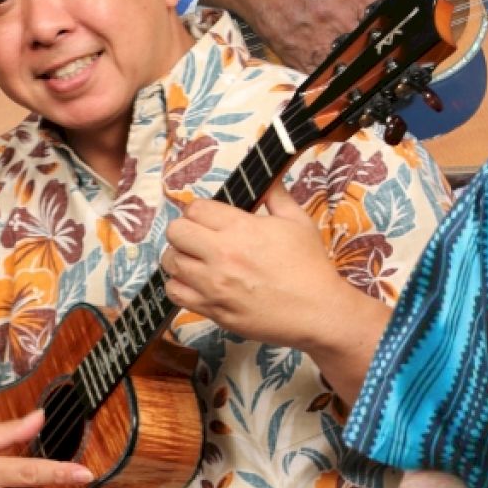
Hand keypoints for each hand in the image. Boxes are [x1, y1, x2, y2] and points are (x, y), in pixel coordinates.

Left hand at [162, 189, 348, 347]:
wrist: (316, 311)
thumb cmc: (309, 265)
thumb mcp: (298, 221)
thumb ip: (276, 195)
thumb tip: (266, 177)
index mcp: (240, 228)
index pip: (195, 208)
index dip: (200, 209)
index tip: (208, 217)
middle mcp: (221, 255)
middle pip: (176, 232)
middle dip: (185, 229)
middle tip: (199, 236)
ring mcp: (213, 285)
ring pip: (170, 262)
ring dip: (180, 256)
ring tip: (195, 259)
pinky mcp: (212, 310)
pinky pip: (175, 293)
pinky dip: (179, 284)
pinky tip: (195, 281)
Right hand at [205, 0, 395, 71]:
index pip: (394, 21)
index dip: (402, 30)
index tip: (406, 36)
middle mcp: (339, 19)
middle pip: (376, 48)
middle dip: (384, 51)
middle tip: (391, 56)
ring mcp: (318, 41)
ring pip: (353, 67)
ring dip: (362, 67)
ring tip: (368, 68)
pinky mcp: (298, 57)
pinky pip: (325, 75)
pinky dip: (335, 75)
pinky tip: (340, 71)